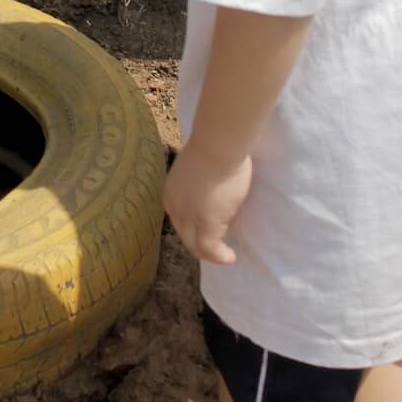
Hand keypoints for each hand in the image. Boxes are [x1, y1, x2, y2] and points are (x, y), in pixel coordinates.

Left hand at [163, 146, 252, 265]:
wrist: (218, 145)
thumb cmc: (213, 147)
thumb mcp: (198, 170)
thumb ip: (200, 185)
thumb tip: (213, 194)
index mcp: (171, 193)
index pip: (179, 219)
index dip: (193, 227)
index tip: (208, 230)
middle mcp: (175, 207)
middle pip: (185, 234)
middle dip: (200, 244)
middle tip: (217, 248)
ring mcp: (189, 217)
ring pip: (195, 245)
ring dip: (210, 254)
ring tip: (225, 256)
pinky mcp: (207, 223)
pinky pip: (210, 249)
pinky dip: (219, 256)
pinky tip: (230, 257)